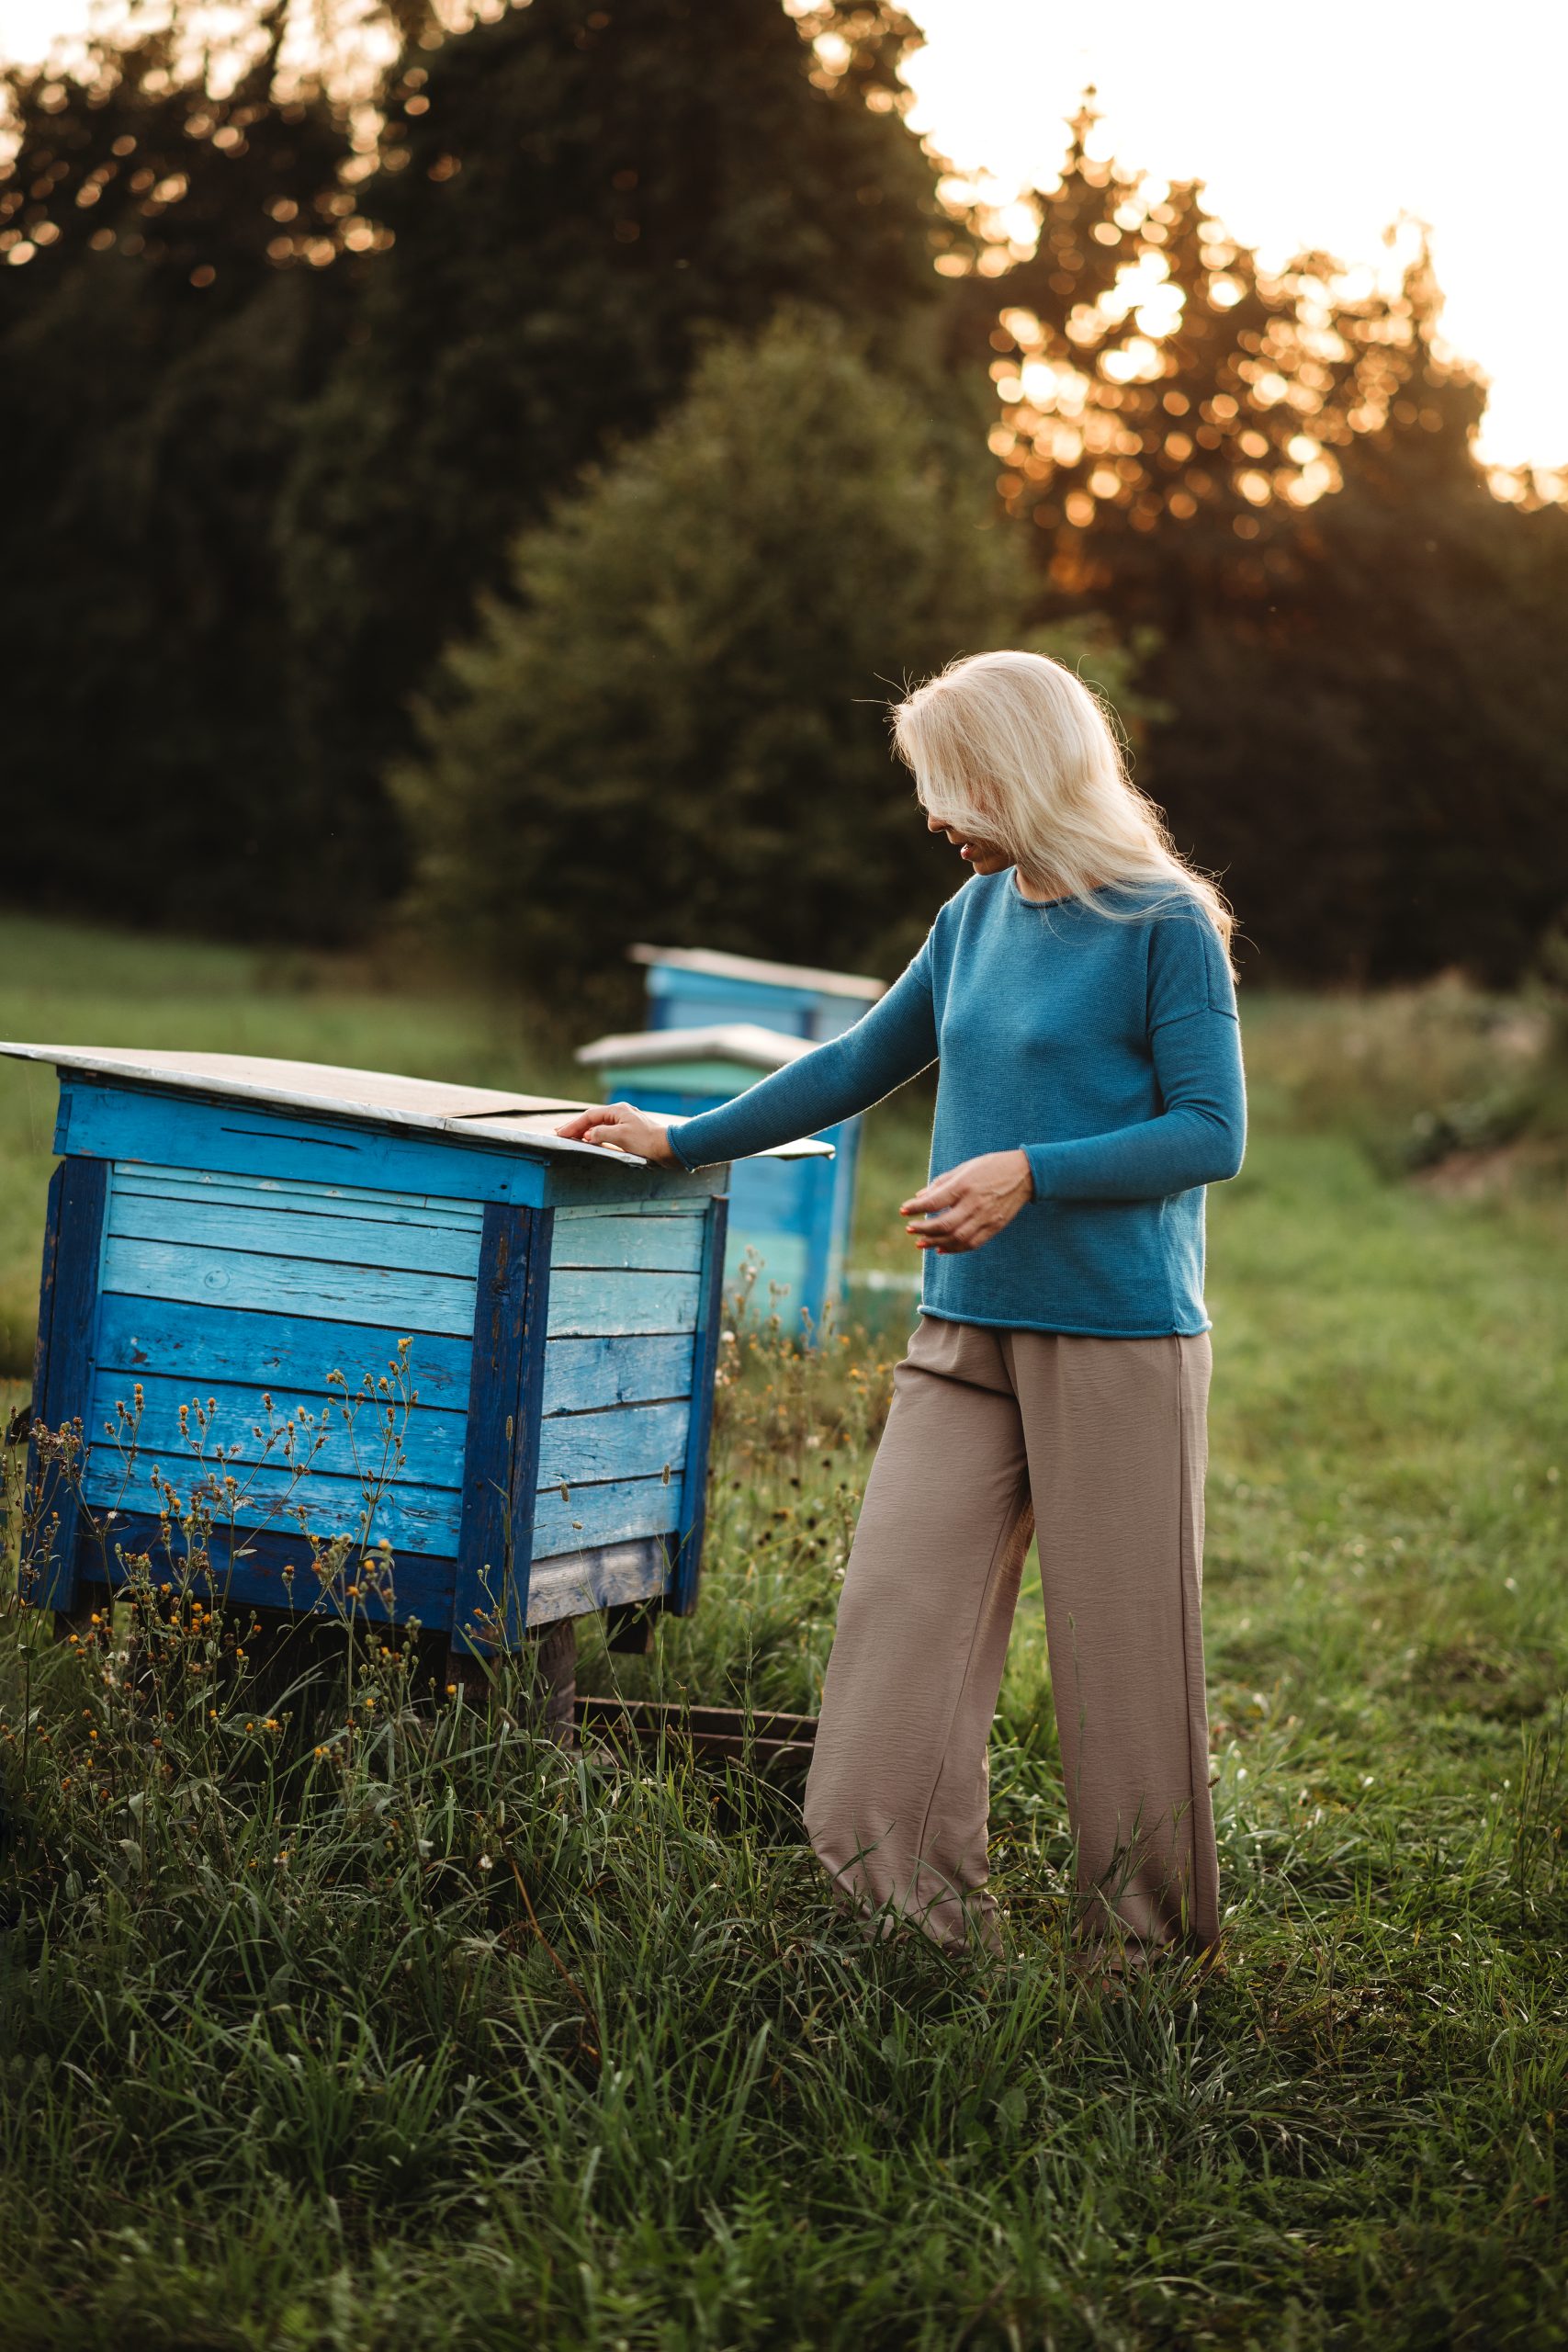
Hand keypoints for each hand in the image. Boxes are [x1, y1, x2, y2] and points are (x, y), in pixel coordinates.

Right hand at [554, 1102, 681, 1167]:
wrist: (669, 1148)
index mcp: (618, 1110)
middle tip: (560, 1132)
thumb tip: (588, 1134)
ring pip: (599, 1124)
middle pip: (593, 1118)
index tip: (561, 1133)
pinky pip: (607, 1130)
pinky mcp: (629, 1132)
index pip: (590, 1116)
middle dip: (577, 1126)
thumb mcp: (621, 1137)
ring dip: (585, 1130)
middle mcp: (621, 1113)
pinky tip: (590, 1140)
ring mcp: (625, 1122)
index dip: (574, 1125)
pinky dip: (596, 1135)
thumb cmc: (647, 1141)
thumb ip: (601, 1133)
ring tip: (571, 1136)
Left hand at [901, 1150, 1033, 1253]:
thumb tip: (920, 1196)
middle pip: (943, 1224)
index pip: (934, 1202)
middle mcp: (975, 1203)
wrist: (1025, 1174)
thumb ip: (941, 1183)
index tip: (903, 1210)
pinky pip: (972, 1244)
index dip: (915, 1208)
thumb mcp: (964, 1168)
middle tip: (910, 1229)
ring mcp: (986, 1218)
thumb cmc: (991, 1167)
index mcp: (965, 1185)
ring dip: (935, 1242)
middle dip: (923, 1229)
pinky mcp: (995, 1227)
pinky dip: (954, 1249)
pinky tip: (941, 1248)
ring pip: (956, 1238)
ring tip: (920, 1242)